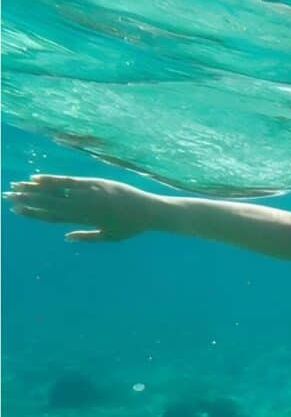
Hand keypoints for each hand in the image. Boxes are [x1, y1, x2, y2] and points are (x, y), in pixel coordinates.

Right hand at [4, 175, 157, 241]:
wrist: (150, 212)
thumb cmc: (132, 226)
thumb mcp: (110, 236)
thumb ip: (87, 237)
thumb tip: (65, 237)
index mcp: (85, 221)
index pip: (53, 217)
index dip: (34, 214)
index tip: (17, 211)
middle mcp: (83, 208)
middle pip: (49, 204)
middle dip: (27, 201)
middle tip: (7, 198)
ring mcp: (88, 194)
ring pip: (56, 192)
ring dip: (34, 190)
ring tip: (15, 187)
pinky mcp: (95, 184)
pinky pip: (70, 182)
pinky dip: (53, 181)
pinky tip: (37, 179)